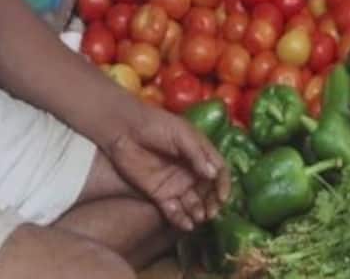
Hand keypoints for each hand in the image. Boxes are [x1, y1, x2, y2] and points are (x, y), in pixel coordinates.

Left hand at [102, 102, 229, 231]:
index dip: (223, 184)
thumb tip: (213, 174)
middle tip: (213, 213)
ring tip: (200, 218)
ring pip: (193, 203)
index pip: (218, 171)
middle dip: (212, 203)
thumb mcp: (182, 135)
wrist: (125, 130)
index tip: (224, 197)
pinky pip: (173, 210)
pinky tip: (186, 224)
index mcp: (200, 154)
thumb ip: (197, 154)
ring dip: (199, 212)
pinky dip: (180, 218)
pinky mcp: (159, 194)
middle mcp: (191, 171)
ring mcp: (175, 184)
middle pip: (208, 191)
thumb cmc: (157, 125)